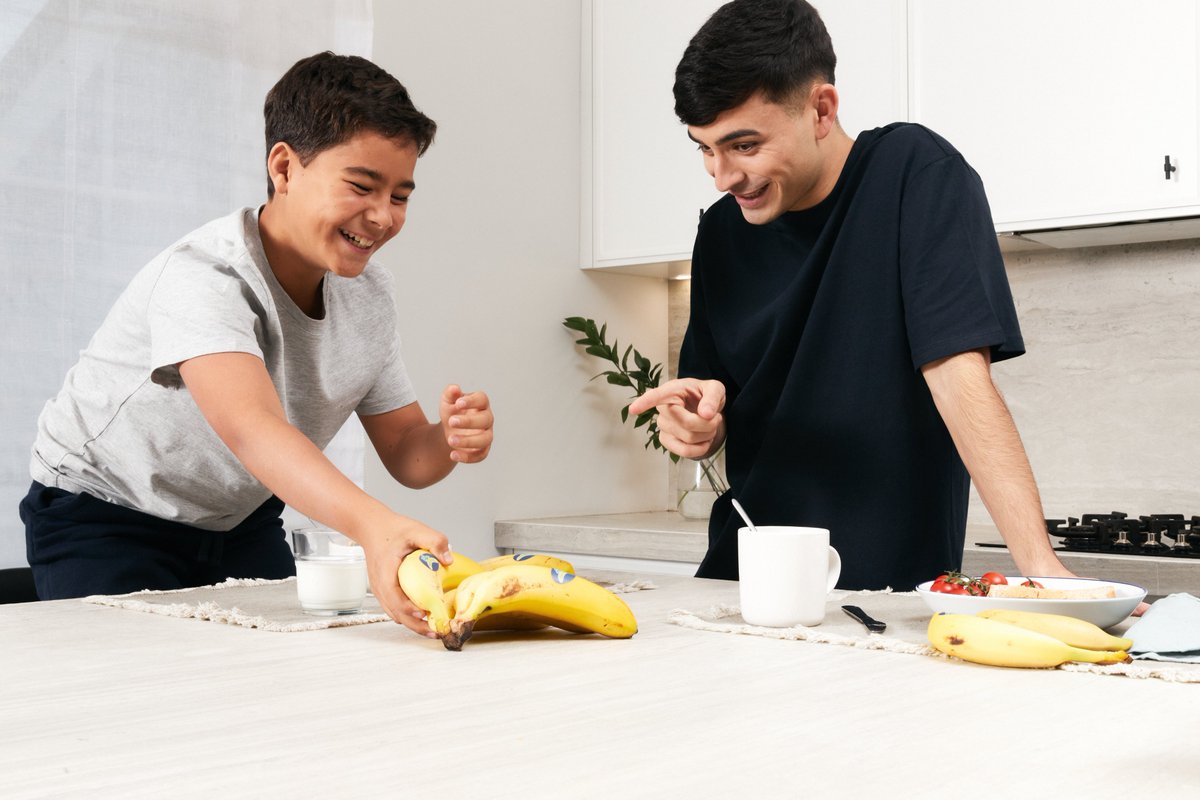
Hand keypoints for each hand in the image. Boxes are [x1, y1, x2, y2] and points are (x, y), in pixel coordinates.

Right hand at [357, 514, 451, 636]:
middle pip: (396, 612)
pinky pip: (395, 609)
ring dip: (413, 624)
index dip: (408, 609)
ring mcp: (380, 590)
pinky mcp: (384, 591)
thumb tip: (448, 560)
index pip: (394, 597)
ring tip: (433, 630)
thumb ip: (434, 542)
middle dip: (415, 625)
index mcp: (386, 572)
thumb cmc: (393, 530)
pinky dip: (408, 617)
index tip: (424, 614)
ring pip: (395, 614)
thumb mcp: (417, 530)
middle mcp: (380, 585)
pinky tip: (422, 619)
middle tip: (436, 631)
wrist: (373, 528)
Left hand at [439, 384, 492, 463]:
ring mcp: (486, 435)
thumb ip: (450, 393)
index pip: (482, 399)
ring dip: (468, 441)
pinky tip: (453, 455)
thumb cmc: (452, 412)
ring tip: (450, 440)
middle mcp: (487, 419)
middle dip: (469, 421)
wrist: (450, 430)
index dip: (472, 401)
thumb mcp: (447, 401)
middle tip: (450, 422)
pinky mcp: (483, 450)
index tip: (458, 403)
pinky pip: (480, 455)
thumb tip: (454, 388)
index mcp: (481, 403)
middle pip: (486, 420)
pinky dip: (467, 457)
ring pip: (485, 439)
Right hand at [627, 378, 725, 458]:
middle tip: (716, 417)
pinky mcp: (666, 441)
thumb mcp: (715, 388)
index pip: (656, 396)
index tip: (633, 410)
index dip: (644, 403)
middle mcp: (663, 408)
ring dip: (707, 435)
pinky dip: (701, 448)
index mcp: (672, 391)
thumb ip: (712, 397)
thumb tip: (706, 413)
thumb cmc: (705, 395)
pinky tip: (704, 440)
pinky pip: (685, 451)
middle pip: (687, 423)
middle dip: (709, 424)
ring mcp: (662, 426)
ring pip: (689, 439)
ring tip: (710, 426)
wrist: (704, 409)